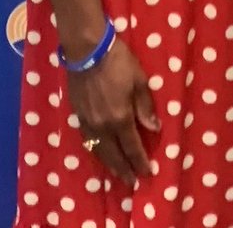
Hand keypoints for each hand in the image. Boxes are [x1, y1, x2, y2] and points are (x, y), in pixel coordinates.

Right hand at [66, 38, 159, 185]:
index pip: (132, 146)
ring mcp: (88, 123)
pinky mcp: (78, 117)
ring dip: (109, 164)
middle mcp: (102, 126)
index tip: (147, 172)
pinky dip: (97, 152)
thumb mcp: (140, 81)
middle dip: (124, 169)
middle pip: (114, 154)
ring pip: (99, 151)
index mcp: (120, 117)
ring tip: (118, 173)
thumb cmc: (119, 62)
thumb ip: (146, 107)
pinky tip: (102, 154)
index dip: (140, 160)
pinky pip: (89, 142)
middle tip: (132, 181)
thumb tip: (154, 128)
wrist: (87, 53)